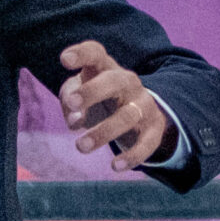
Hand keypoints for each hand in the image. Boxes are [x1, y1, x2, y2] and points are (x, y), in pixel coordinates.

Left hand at [59, 40, 170, 166]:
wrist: (140, 117)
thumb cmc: (98, 102)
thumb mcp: (79, 98)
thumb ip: (69, 103)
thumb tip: (74, 121)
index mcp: (105, 69)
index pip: (96, 53)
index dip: (81, 54)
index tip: (65, 60)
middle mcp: (127, 83)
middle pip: (114, 81)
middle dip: (92, 91)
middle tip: (72, 103)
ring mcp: (143, 105)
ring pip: (127, 116)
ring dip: (103, 132)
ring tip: (80, 146)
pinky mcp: (154, 129)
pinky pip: (147, 143)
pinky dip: (132, 156)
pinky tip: (115, 166)